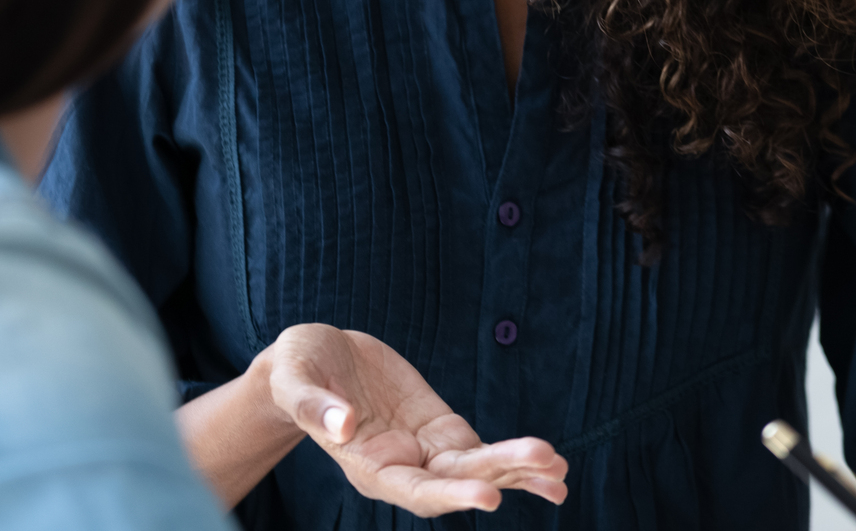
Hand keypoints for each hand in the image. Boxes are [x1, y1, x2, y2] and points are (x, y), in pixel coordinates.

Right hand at [263, 324, 568, 515]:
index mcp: (365, 466)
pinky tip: (550, 464)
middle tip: (548, 463)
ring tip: (560, 472)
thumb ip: (315, 405)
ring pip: (477, 470)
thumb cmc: (297, 370)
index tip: (489, 496)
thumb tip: (342, 424)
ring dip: (519, 471)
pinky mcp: (440, 428)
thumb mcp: (296, 380)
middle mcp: (401, 467)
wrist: (315, 359)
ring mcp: (424, 450)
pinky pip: (481, 450)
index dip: (451, 495)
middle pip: (457, 481)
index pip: (414, 491)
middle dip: (502, 473)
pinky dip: (514, 458)